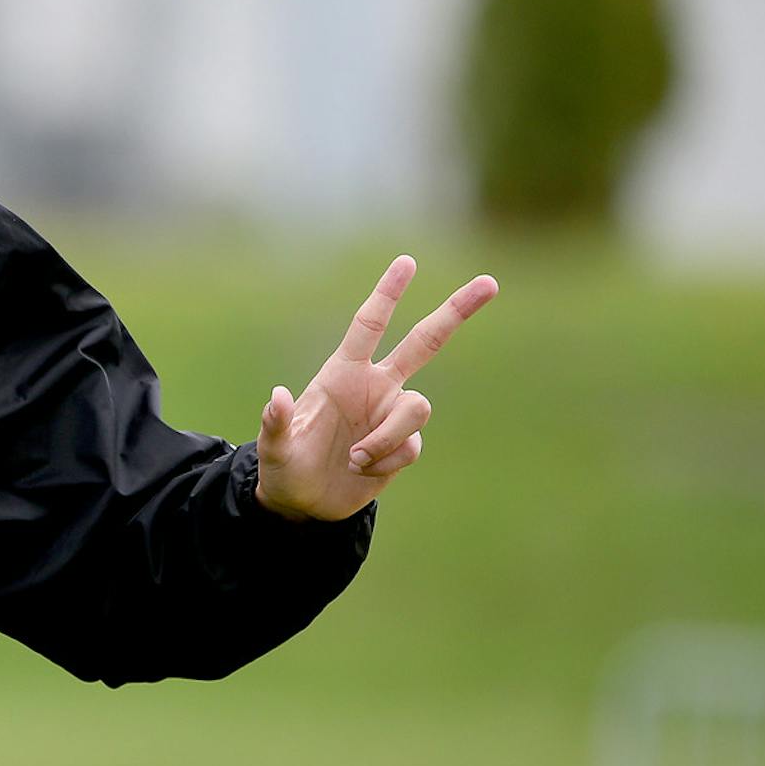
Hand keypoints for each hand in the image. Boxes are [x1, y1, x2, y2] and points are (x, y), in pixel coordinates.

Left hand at [254, 255, 497, 521]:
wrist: (304, 502)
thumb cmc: (283, 467)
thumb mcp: (273, 448)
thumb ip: (275, 422)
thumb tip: (277, 395)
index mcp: (342, 374)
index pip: (369, 325)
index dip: (387, 294)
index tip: (407, 262)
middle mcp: (374, 387)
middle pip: (425, 342)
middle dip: (456, 311)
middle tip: (491, 283)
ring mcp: (391, 415)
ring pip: (418, 408)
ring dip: (389, 435)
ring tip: (355, 457)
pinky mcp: (402, 445)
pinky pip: (411, 446)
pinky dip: (387, 459)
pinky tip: (363, 470)